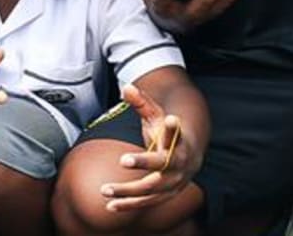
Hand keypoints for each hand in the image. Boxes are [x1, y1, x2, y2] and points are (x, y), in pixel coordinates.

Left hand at [99, 84, 198, 212]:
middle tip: (124, 159)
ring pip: (149, 188)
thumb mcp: (157, 116)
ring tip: (105, 189)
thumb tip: (126, 87)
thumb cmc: (167, 135)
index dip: (174, 128)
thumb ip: (142, 103)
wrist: (188, 160)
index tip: (173, 118)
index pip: (176, 133)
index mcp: (177, 141)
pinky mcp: (163, 196)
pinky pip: (144, 203)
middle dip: (144, 162)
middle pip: (162, 164)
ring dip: (127, 191)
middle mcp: (176, 163)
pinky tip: (110, 206)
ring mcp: (171, 182)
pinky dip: (128, 205)